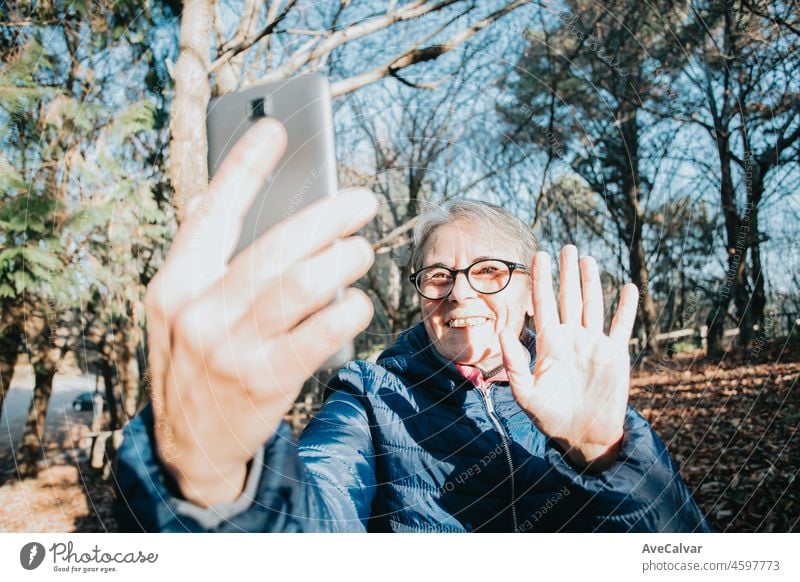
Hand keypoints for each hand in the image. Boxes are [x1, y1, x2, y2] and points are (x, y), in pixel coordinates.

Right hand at [146, 119, 376, 505]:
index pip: (211, 213)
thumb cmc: (194, 365)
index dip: (243, 168)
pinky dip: (345, 313)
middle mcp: (199, 311)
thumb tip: (217, 195)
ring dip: (342, 261)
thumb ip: (199, 259)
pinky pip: (317, 336)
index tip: (275, 130)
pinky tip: (359, 302)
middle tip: (362, 201)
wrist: (189, 449)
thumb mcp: (178, 312)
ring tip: (363, 249)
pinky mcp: (263, 380)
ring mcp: (230, 348)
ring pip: (300, 286)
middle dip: (325, 217)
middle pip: (274, 247)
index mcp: (175, 285)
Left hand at [499, 245, 638, 471]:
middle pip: (568, 297)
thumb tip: (502, 332)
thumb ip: (514, 363)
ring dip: (592, 282)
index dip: (541, 280)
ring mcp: (593, 344)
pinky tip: (627, 288)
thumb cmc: (549, 416)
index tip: (538, 255)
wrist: (581, 435)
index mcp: (549, 342)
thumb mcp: (525, 392)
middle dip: (567, 273)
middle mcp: (571, 337)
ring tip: (588, 259)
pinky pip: (621, 326)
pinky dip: (625, 308)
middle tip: (566, 247)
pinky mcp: (615, 354)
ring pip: (593, 305)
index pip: (542, 303)